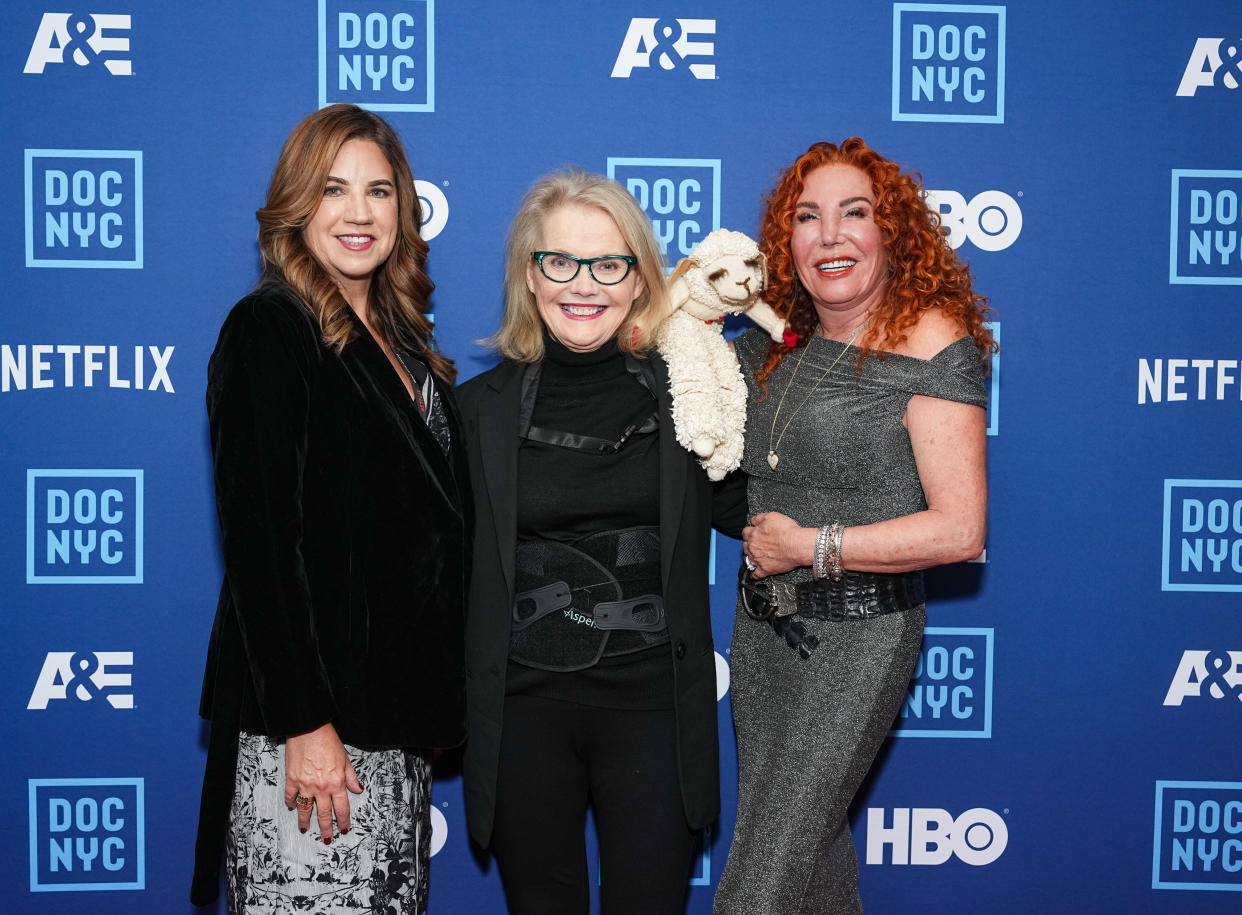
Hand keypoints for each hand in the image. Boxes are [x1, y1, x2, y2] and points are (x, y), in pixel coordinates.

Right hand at [284, 722, 362, 841]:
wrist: (309, 729)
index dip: (343, 821)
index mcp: (337, 783)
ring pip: (305, 809)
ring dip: (305, 821)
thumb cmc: (328, 741)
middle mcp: (321, 787)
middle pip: (324, 814)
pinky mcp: (292, 780)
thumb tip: (358, 789)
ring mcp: (305, 785)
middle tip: (327, 839)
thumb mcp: (345, 759)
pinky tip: (291, 808)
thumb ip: (351, 777)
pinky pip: (290, 796)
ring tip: (306, 829)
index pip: (342, 808)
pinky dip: (290, 803)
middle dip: (326, 829)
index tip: (343, 829)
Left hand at [741, 511, 813, 577]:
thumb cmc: (788, 532)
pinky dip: (754, 574)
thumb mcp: (772, 516)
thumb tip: (753, 520)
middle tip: (755, 544)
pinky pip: (755, 574)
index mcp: (754, 534)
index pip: (745, 532)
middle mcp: (753, 547)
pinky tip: (754, 574)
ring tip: (754, 556)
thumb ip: (759, 518)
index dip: (750, 532)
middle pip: (745, 546)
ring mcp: (758, 559)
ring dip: (750, 557)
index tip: (752, 533)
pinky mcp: (765, 569)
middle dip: (749, 544)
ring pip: (747, 559)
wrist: (798, 545)